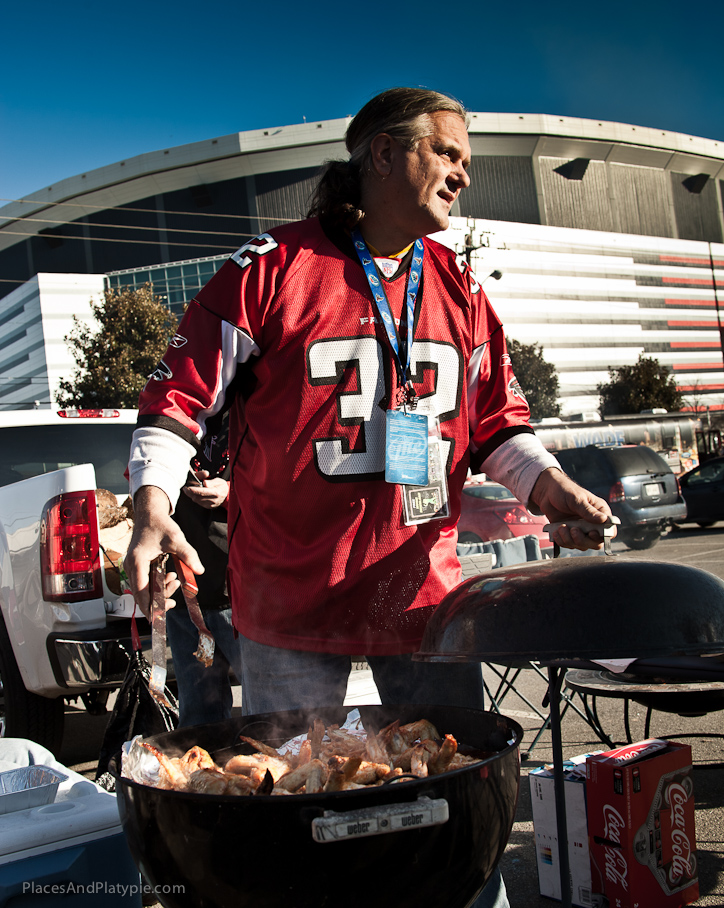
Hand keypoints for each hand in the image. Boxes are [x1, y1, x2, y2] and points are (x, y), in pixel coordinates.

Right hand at [123, 486, 204, 618]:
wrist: (150, 514)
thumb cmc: (160, 525)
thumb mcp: (177, 538)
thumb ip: (188, 555)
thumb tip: (199, 570)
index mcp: (138, 560)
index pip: (141, 590)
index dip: (150, 605)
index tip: (159, 616)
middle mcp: (131, 566)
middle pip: (140, 594)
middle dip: (157, 600)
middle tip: (174, 600)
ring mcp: (133, 567)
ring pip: (143, 590)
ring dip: (159, 591)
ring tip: (175, 581)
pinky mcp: (137, 567)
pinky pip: (145, 583)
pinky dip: (157, 584)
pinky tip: (171, 577)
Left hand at [182, 471, 228, 508]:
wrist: (227, 494)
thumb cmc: (221, 486)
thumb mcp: (218, 480)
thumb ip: (211, 481)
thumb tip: (205, 483)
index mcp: (216, 492)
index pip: (202, 492)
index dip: (193, 490)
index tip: (187, 488)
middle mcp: (213, 500)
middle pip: (198, 497)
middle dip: (190, 493)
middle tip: (185, 488)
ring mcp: (211, 505)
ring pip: (197, 500)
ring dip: (192, 495)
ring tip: (189, 491)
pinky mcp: (208, 507)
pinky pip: (199, 503)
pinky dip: (196, 498)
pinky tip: (195, 494)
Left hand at [530, 467, 613, 550]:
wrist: (546, 491)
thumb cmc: (564, 490)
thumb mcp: (576, 499)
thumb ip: (588, 511)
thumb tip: (603, 519)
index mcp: (600, 512)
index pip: (609, 530)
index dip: (603, 536)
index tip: (591, 533)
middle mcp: (592, 523)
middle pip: (595, 543)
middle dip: (583, 540)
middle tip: (573, 530)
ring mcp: (581, 530)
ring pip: (581, 545)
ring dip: (569, 540)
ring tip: (561, 527)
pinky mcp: (569, 534)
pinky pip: (569, 544)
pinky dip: (562, 540)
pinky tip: (556, 531)